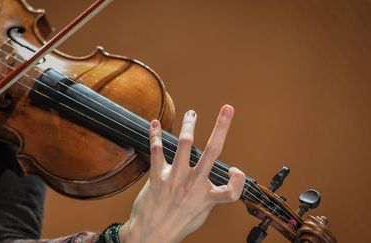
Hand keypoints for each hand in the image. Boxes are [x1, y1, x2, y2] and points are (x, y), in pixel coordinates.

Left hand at [119, 105, 245, 242]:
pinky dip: (155, 135)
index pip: (232, 191)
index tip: (237, 172)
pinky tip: (155, 124)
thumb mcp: (200, 213)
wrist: (150, 235)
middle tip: (227, 109)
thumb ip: (208, 195)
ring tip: (192, 114)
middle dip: (221, 127)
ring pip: (185, 145)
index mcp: (207, 198)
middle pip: (212, 152)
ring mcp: (175, 179)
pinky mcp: (157, 177)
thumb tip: (211, 180)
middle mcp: (193, 186)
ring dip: (189, 125)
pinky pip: (157, 151)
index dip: (238, 181)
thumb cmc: (177, 223)